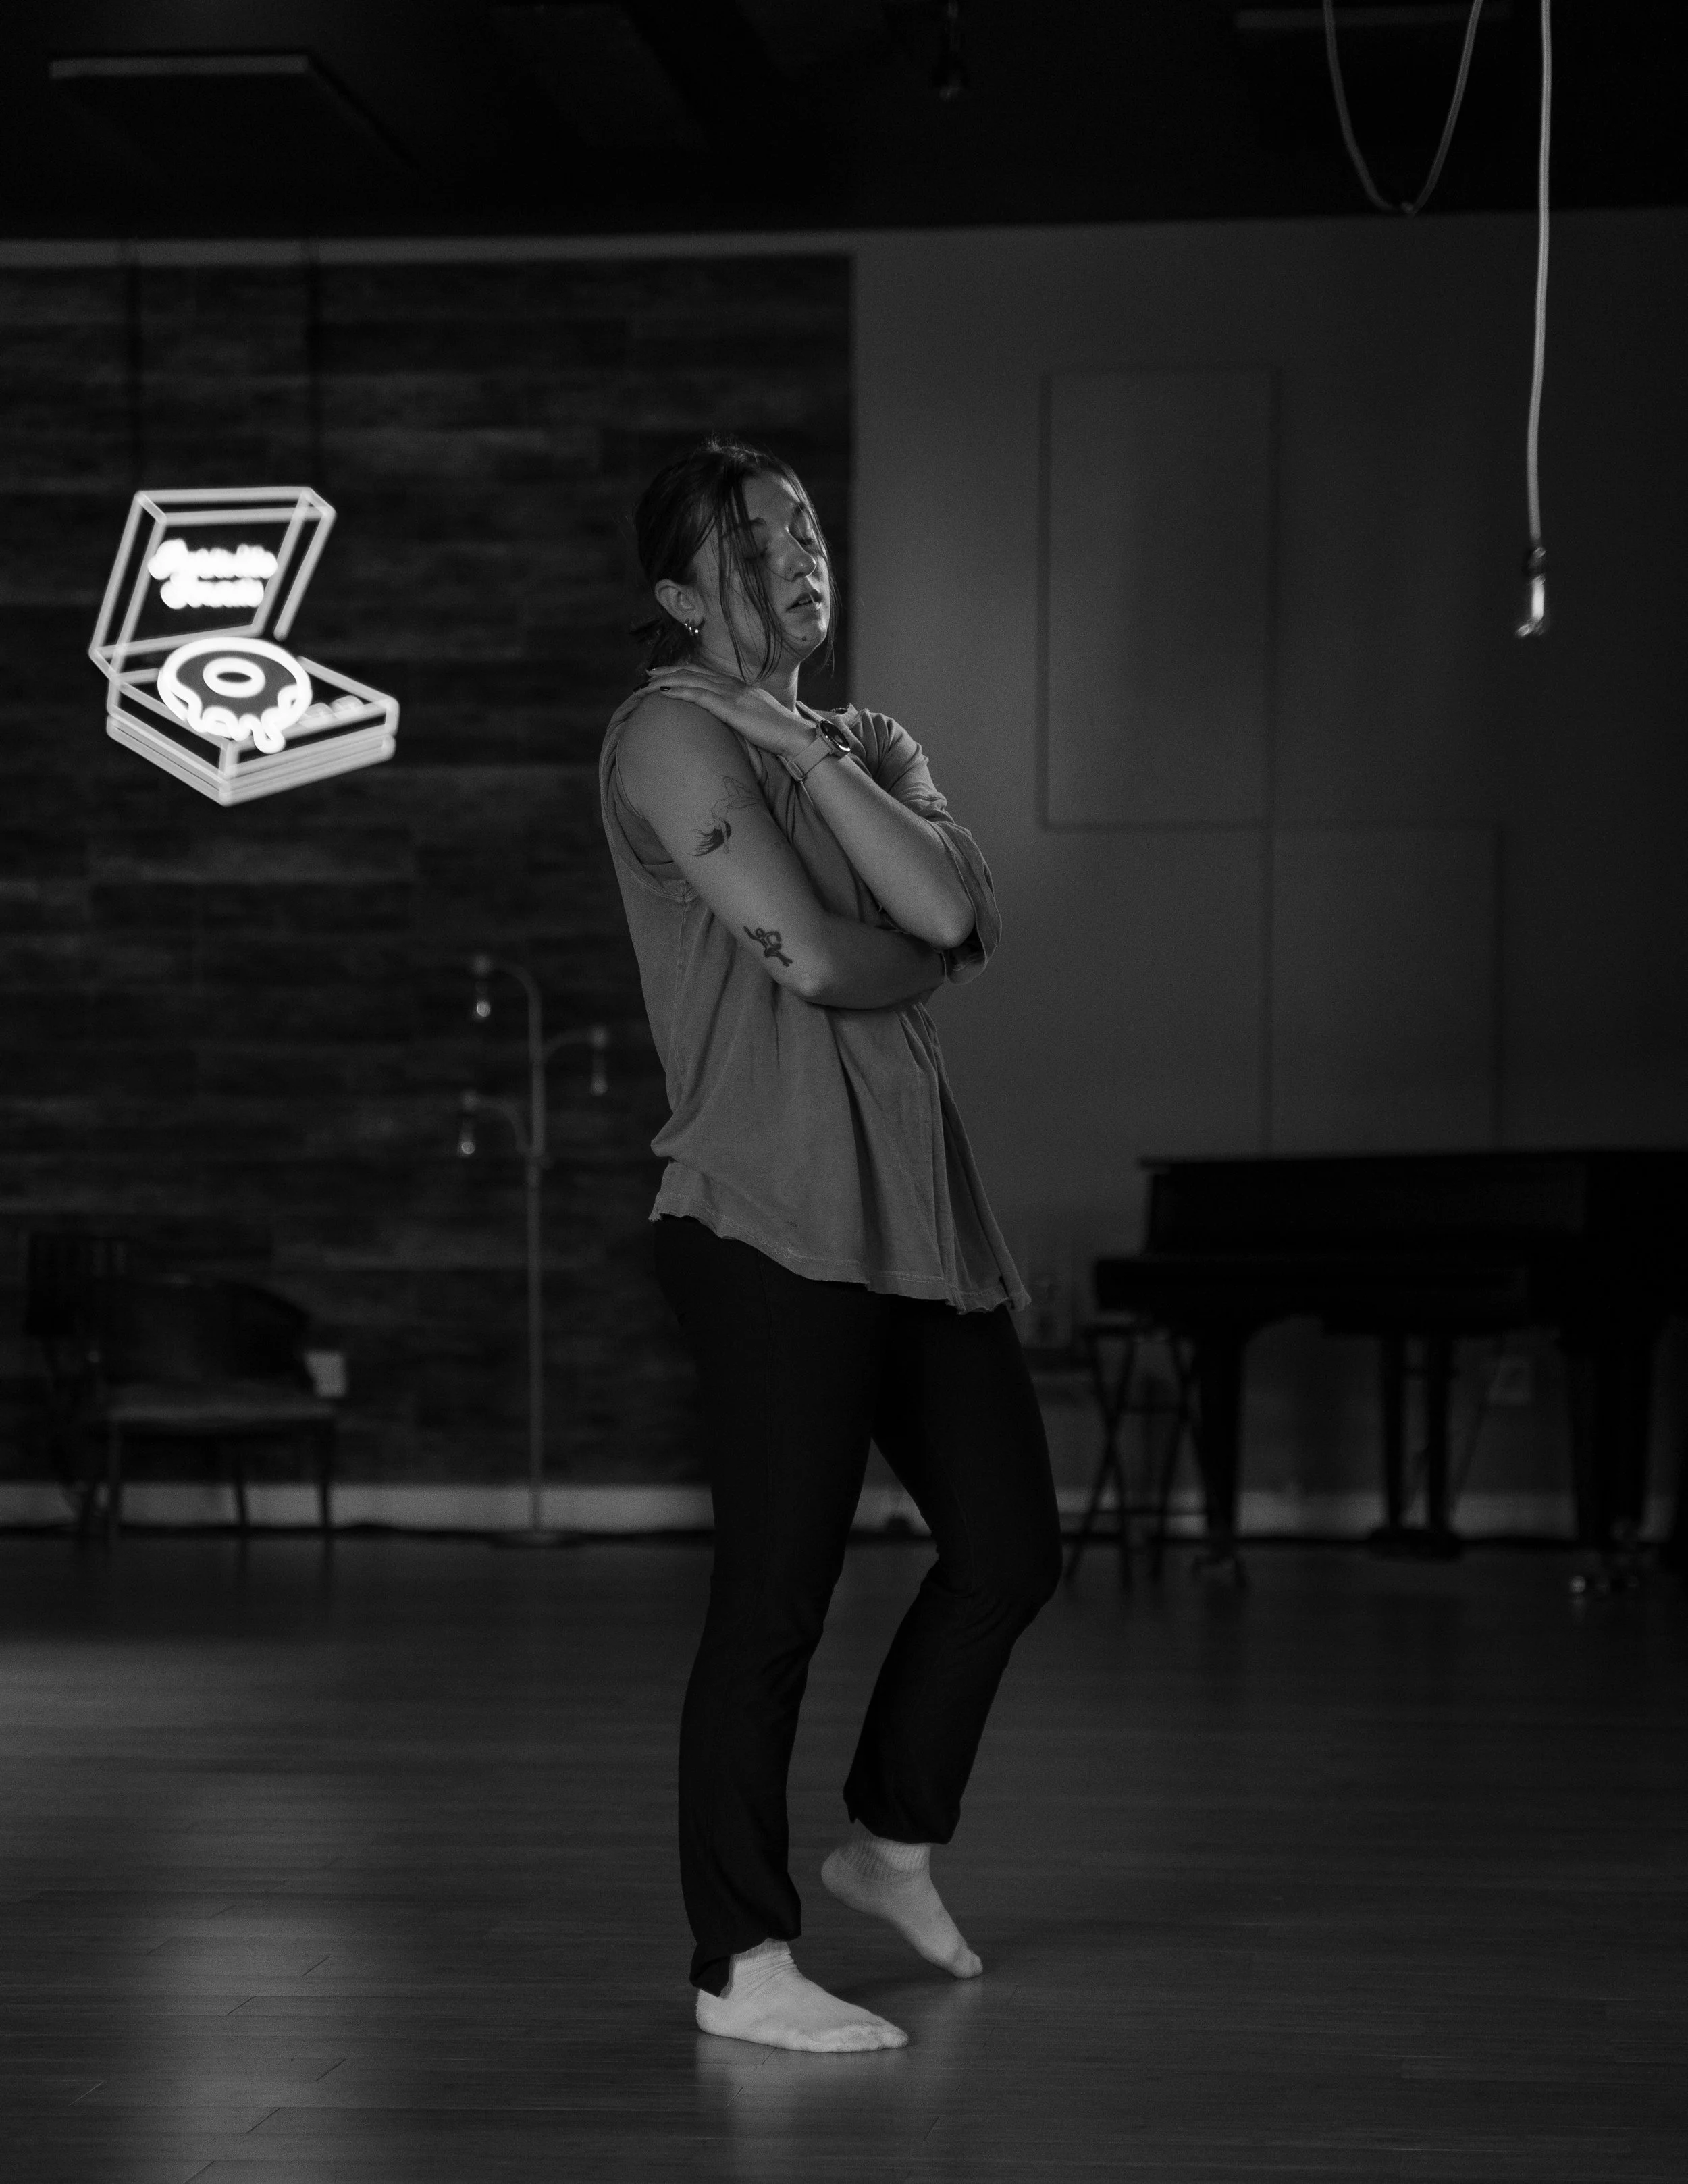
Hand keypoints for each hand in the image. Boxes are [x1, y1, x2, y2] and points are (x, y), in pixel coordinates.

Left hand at [642, 665, 807, 758]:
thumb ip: (742, 714)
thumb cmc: (780, 734)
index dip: (683, 671)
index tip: (665, 673)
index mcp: (740, 687)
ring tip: (646, 684)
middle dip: (668, 671)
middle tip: (647, 675)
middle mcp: (733, 685)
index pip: (705, 674)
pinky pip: (698, 695)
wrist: (796, 737)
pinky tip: (663, 693)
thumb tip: (732, 720)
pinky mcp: (730, 707)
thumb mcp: (757, 719)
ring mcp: (731, 693)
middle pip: (693, 672)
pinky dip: (678, 691)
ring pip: (691, 680)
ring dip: (666, 681)